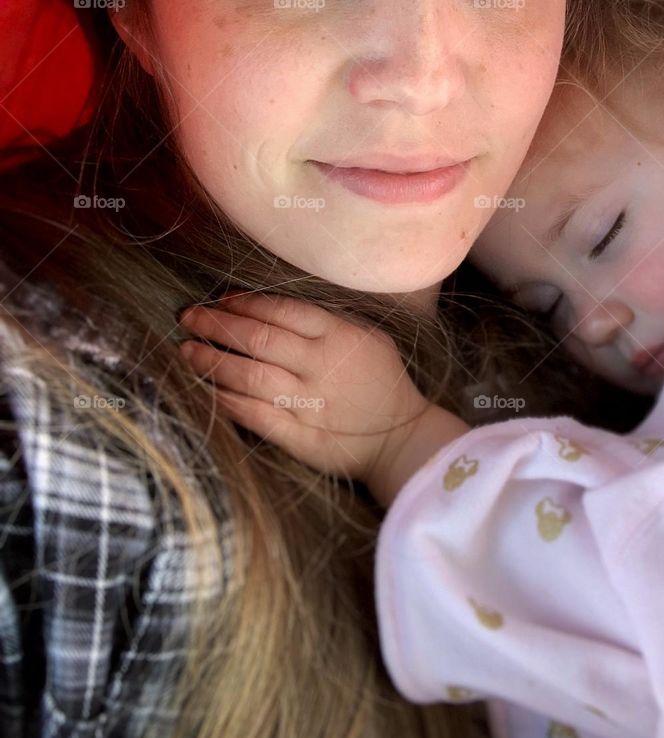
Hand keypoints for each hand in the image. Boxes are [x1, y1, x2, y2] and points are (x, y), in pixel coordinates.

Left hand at [176, 292, 433, 488]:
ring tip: (186, 351)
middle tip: (188, 317)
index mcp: (338, 336)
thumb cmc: (382, 380)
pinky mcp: (299, 436)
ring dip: (212, 361)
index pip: (281, 310)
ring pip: (249, 376)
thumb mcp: (368, 336)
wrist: (401, 437)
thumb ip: (328, 319)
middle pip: (258, 339)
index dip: (245, 303)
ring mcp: (308, 402)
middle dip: (217, 325)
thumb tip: (273, 305)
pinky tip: (205, 390)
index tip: (220, 300)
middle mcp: (320, 366)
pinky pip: (254, 415)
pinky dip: (226, 401)